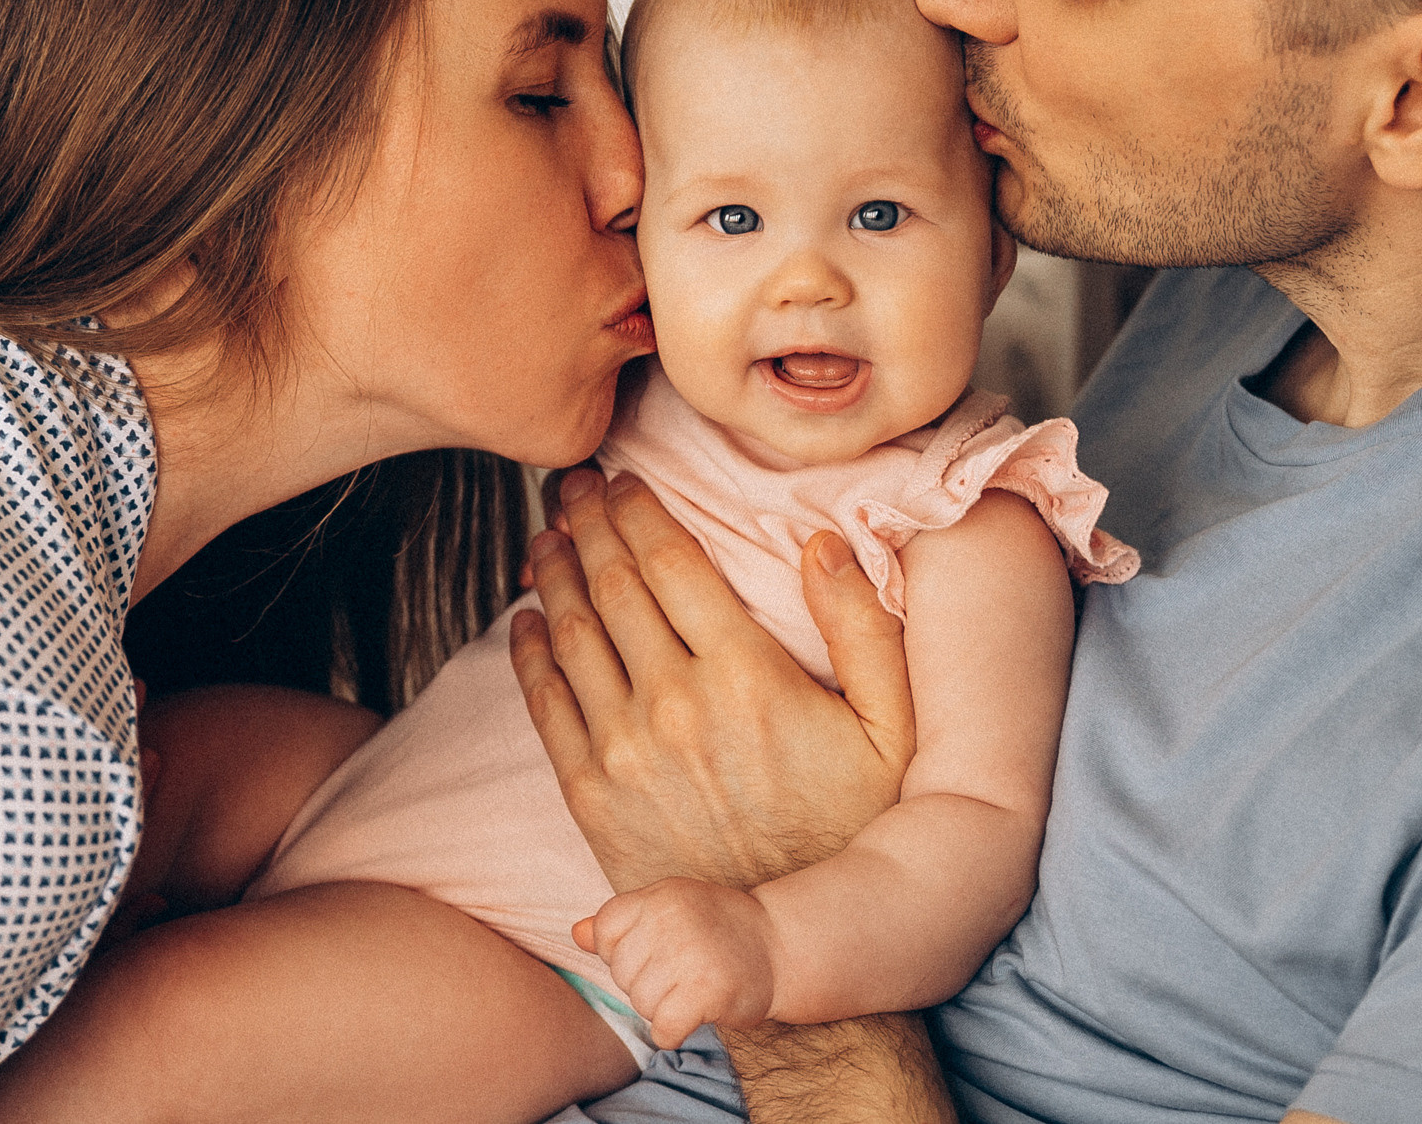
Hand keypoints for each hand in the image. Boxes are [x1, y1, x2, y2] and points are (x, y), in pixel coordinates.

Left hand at [509, 466, 916, 891]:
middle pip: (614, 585)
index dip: (638, 510)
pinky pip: (546, 706)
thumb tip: (826, 543)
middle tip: (573, 486)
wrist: (789, 943)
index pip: (672, 562)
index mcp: (746, 674)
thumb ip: (866, 631)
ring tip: (547, 534)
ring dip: (552, 573)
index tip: (622, 479)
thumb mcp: (896, 731)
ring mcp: (626, 752)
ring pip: (572, 634)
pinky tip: (526, 618)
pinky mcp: (592, 798)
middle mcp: (675, 704)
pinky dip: (529, 652)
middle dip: (588, 523)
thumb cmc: (852, 830)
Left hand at [576, 877, 778, 1048]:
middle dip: (646, 982)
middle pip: (622, 973)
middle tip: (683, 971)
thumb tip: (575, 934)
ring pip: (641, 1004)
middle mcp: (672, 919)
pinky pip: (664, 1029)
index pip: (605, 931)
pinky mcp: (708, 990)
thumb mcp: (670, 909)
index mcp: (660, 895)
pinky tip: (693, 1016)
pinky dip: (674, 1032)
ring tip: (693, 988)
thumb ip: (621, 922)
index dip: (621, 951)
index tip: (654, 951)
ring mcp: (691, 954)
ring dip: (664, 1007)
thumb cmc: (718, 929)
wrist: (780, 946)